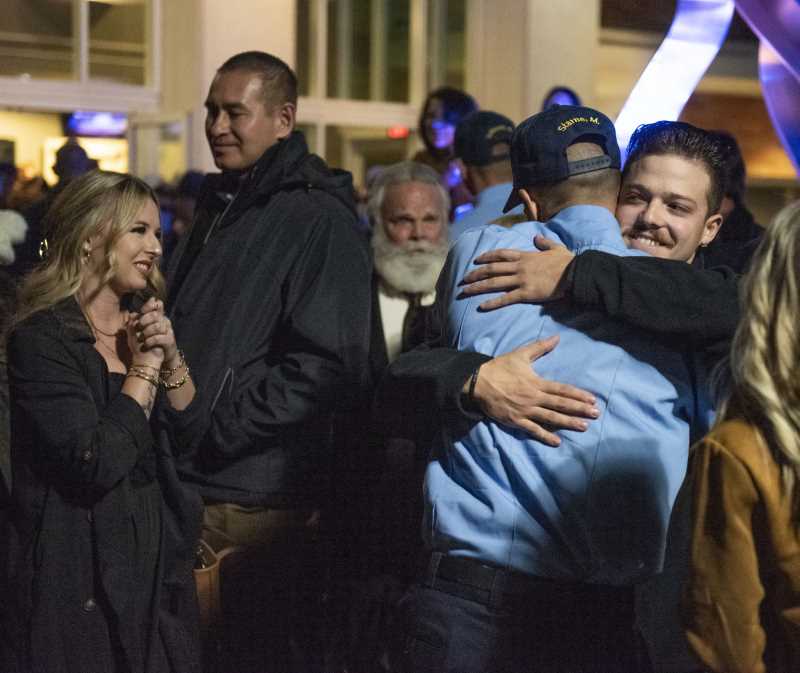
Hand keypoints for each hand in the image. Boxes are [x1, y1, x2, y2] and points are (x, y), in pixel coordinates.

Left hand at [130, 298, 176, 365]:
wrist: (154, 358)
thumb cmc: (145, 342)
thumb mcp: (137, 332)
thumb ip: (134, 323)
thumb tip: (131, 314)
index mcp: (157, 317)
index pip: (157, 305)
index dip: (150, 305)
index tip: (141, 311)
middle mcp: (164, 322)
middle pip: (156, 315)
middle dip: (145, 319)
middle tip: (139, 325)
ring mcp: (168, 331)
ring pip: (158, 326)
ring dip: (147, 332)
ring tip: (141, 337)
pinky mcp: (170, 341)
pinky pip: (159, 338)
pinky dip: (150, 341)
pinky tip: (146, 344)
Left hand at [459, 235, 574, 309]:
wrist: (575, 274)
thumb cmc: (568, 262)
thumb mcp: (556, 248)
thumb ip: (544, 243)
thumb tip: (536, 237)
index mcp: (525, 256)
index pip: (501, 254)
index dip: (487, 256)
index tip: (476, 260)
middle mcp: (520, 267)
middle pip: (492, 269)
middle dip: (475, 274)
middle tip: (463, 279)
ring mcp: (521, 280)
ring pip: (494, 283)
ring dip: (477, 287)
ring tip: (465, 291)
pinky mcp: (526, 293)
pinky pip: (505, 298)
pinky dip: (492, 303)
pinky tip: (482, 306)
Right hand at [470, 336, 598, 445]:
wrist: (478, 383)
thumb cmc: (500, 368)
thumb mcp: (520, 355)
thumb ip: (540, 347)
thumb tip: (557, 338)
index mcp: (537, 382)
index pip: (562, 390)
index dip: (578, 395)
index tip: (592, 399)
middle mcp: (534, 397)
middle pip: (560, 404)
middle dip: (579, 409)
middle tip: (596, 414)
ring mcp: (525, 410)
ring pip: (551, 418)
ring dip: (568, 423)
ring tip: (583, 427)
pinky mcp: (516, 420)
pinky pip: (533, 429)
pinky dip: (545, 436)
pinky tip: (557, 442)